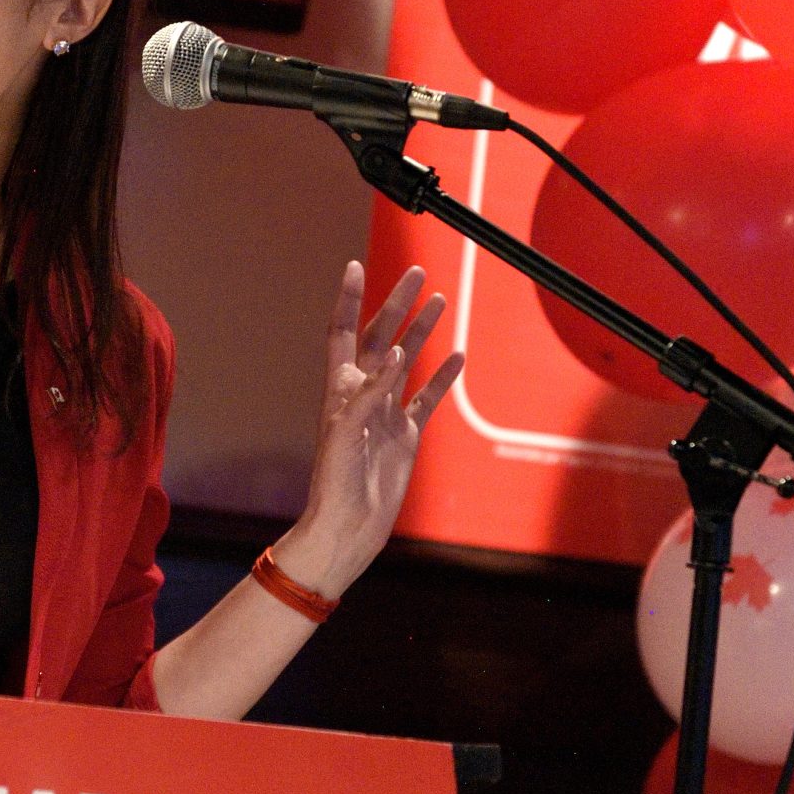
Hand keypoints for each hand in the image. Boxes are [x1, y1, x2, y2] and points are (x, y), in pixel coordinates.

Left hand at [279, 261, 464, 596]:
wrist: (348, 526)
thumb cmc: (335, 482)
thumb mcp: (346, 432)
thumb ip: (371, 393)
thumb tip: (397, 354)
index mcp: (339, 389)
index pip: (342, 331)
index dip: (348, 300)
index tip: (355, 267)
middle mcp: (363, 394)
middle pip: (381, 337)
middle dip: (397, 304)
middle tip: (416, 273)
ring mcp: (386, 413)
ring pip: (409, 362)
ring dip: (423, 330)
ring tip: (441, 300)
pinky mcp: (406, 436)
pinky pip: (428, 399)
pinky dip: (444, 377)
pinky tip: (458, 355)